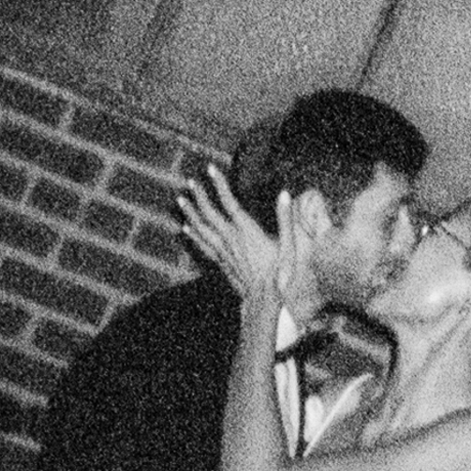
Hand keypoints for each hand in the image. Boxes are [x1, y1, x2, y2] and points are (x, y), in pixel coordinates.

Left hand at [174, 162, 297, 308]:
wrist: (264, 301)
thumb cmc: (280, 273)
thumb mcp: (289, 245)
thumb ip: (285, 218)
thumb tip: (284, 194)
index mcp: (246, 231)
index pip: (230, 202)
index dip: (219, 184)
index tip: (210, 169)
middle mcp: (230, 238)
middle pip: (210, 213)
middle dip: (199, 195)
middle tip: (189, 181)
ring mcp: (223, 251)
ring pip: (202, 228)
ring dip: (191, 213)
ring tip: (180, 200)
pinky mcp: (221, 262)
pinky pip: (203, 245)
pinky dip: (193, 235)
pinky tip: (186, 228)